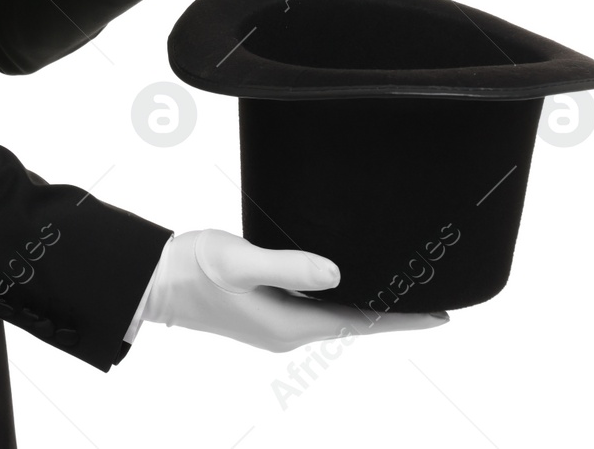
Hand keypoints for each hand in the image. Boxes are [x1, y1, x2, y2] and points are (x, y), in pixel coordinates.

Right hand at [139, 230, 447, 350]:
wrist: (152, 280)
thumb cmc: (191, 270)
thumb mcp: (240, 261)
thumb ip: (288, 266)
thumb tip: (336, 273)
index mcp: (289, 325)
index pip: (361, 323)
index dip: (403, 319)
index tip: (442, 315)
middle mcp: (287, 331)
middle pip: (353, 322)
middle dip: (392, 312)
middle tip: (429, 296)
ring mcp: (275, 325)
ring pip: (334, 315)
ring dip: (365, 304)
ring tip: (396, 289)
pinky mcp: (263, 313)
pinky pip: (313, 308)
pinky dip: (337, 297)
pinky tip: (342, 281)